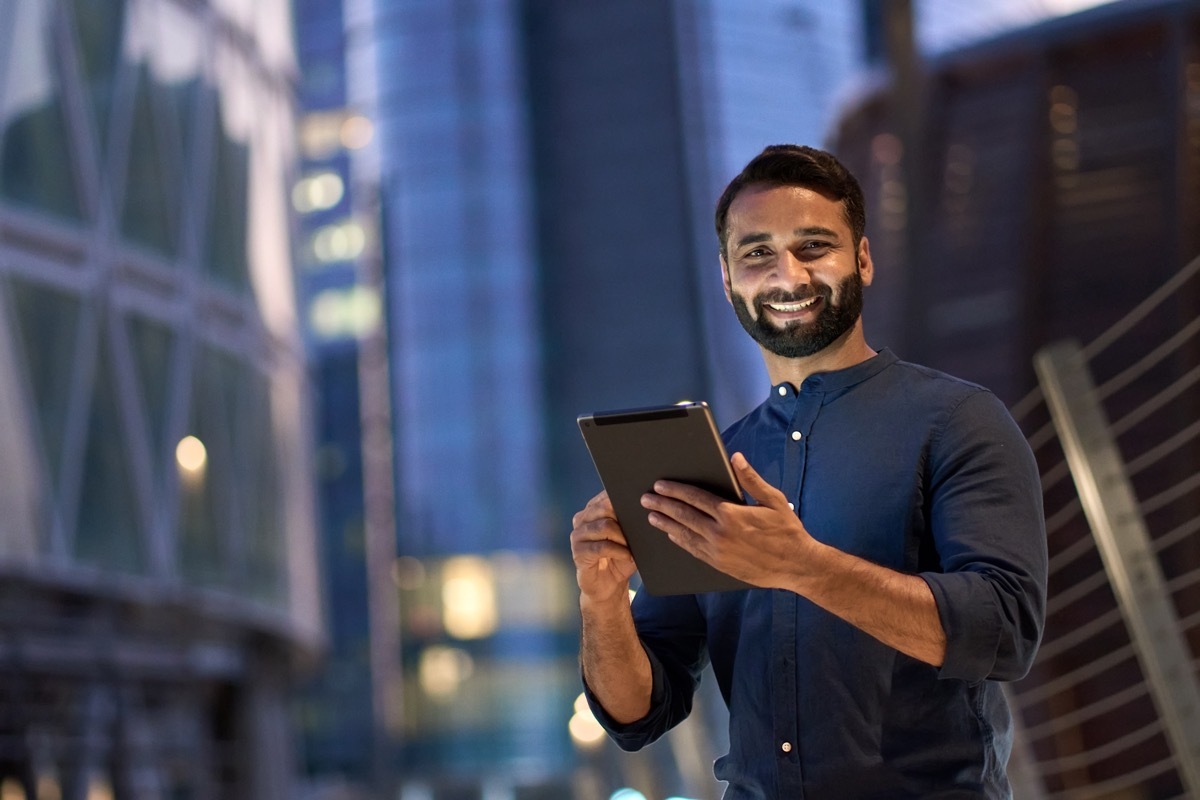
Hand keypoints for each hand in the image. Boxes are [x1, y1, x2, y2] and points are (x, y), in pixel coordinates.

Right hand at [570, 491, 638, 604]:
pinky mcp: (578, 552)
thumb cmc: (620, 557)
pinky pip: (601, 547)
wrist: (608, 585)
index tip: (641, 507)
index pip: (608, 495)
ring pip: (605, 526)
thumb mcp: (629, 537)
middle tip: (638, 532)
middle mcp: (582, 518)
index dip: (625, 500)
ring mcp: (578, 535)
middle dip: (626, 519)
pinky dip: (619, 551)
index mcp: (593, 509)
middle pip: (606, 507)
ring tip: (633, 547)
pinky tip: (627, 556)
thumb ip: (631, 521)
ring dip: (624, 538)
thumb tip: (647, 508)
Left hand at [640, 452, 816, 587]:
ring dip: (665, 524)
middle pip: (683, 515)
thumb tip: (735, 457)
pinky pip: (693, 550)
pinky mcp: (719, 565)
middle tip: (646, 498)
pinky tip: (671, 534)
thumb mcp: (773, 500)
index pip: (695, 498)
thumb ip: (751, 479)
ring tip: (651, 516)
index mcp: (731, 514)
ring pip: (684, 535)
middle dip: (662, 505)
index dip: (675, 490)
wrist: (796, 566)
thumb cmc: (787, 530)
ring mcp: (718, 551)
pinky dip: (679, 541)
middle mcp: (720, 533)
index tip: (660, 485)